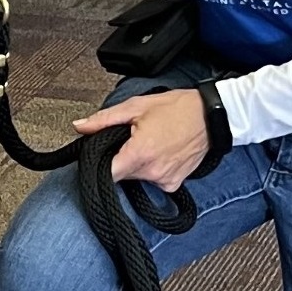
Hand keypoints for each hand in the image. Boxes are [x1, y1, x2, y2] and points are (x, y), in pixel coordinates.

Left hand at [74, 89, 210, 189]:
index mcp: (139, 153)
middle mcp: (152, 172)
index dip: (98, 166)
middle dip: (120, 158)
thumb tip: (80, 126)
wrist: (211, 116)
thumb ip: (104, 120)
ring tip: (149, 143)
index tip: (99, 157)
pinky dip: (152, 169)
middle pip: (120, 175)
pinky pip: (153, 180)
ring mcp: (164, 180)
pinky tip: (160, 152)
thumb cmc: (176, 108)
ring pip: (136, 178)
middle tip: (130, 140)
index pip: (107, 174)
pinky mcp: (173, 184)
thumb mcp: (135, 106)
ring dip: (136, 164)